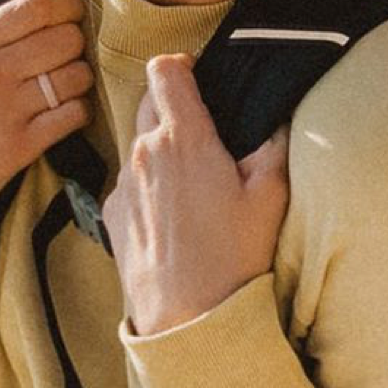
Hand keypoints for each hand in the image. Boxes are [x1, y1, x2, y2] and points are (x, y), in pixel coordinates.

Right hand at [0, 0, 92, 217]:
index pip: (32, 8)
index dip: (64, 4)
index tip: (70, 12)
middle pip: (65, 39)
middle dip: (75, 43)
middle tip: (67, 54)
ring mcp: (6, 110)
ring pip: (75, 76)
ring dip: (80, 79)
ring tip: (67, 85)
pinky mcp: (21, 145)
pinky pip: (75, 114)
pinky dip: (79, 111)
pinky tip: (67, 112)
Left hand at [104, 54, 289, 335]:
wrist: (190, 320)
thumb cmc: (234, 257)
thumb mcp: (271, 196)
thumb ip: (273, 143)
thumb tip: (275, 115)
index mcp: (184, 139)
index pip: (165, 70)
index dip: (182, 67)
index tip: (200, 79)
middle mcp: (144, 154)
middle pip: (147, 101)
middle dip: (172, 105)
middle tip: (206, 133)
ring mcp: (123, 185)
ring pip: (138, 143)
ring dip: (161, 148)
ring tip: (194, 182)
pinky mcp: (112, 215)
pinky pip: (130, 181)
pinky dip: (149, 184)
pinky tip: (175, 214)